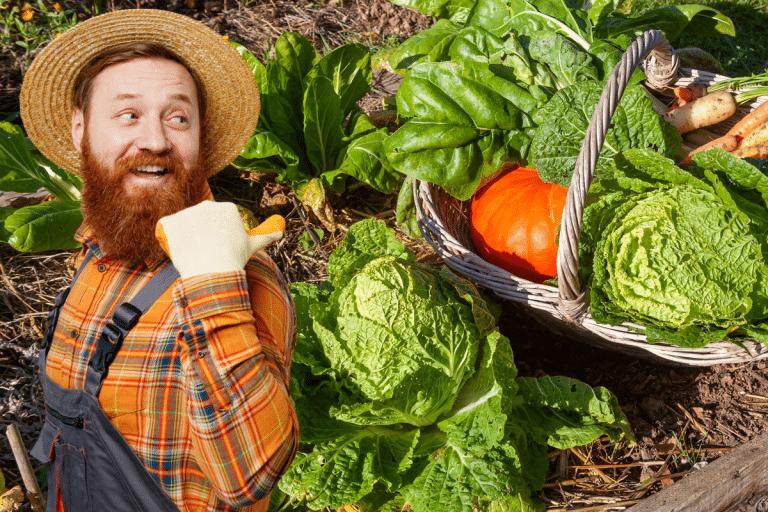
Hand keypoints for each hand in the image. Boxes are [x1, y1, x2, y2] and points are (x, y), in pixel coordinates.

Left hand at [155, 201, 283, 279]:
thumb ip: (267, 235)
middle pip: (201, 220)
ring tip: (194, 254)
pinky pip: (166, 229)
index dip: (218, 235)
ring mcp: (187, 212)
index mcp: (228, 208)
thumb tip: (281, 232)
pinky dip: (169, 238)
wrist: (213, 271)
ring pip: (184, 225)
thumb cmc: (234, 258)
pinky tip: (179, 250)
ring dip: (186, 236)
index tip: (220, 248)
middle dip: (202, 233)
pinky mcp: (170, 222)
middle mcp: (207, 205)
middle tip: (206, 252)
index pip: (218, 220)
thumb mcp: (253, 245)